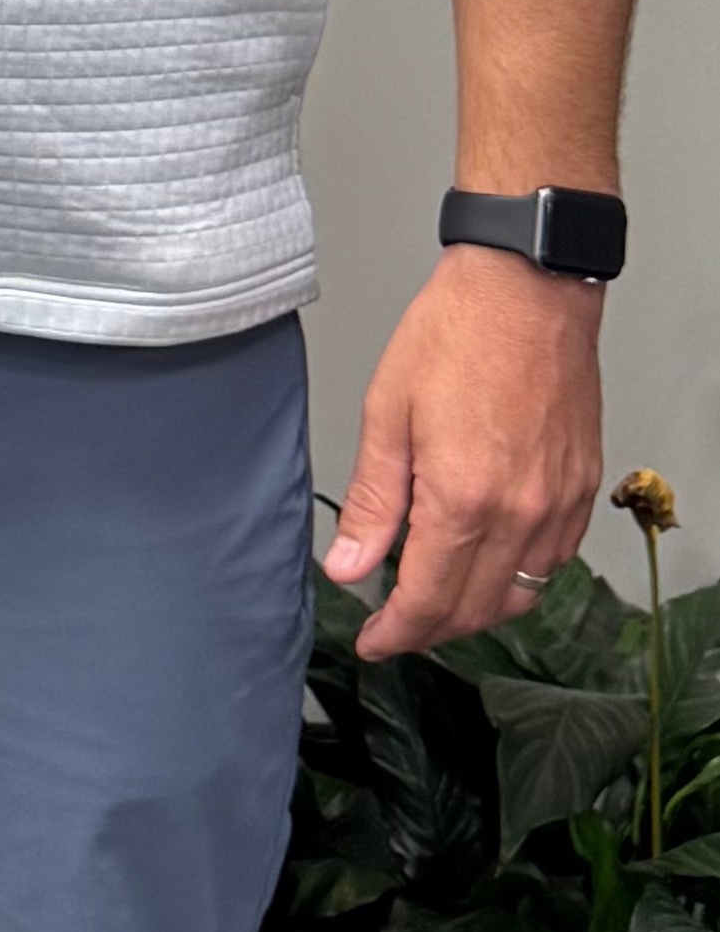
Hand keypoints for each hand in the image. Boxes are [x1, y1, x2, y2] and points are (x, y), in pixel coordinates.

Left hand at [326, 248, 606, 655]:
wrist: (526, 290)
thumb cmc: (456, 335)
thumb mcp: (386, 414)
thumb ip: (374, 502)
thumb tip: (349, 566)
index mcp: (464, 498)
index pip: (429, 601)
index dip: (396, 633)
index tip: (375, 641)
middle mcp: (521, 511)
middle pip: (476, 610)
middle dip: (431, 629)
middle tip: (395, 624)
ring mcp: (559, 502)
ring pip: (522, 595)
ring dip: (477, 609)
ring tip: (436, 597)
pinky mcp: (582, 487)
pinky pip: (554, 560)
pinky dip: (519, 577)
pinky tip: (487, 560)